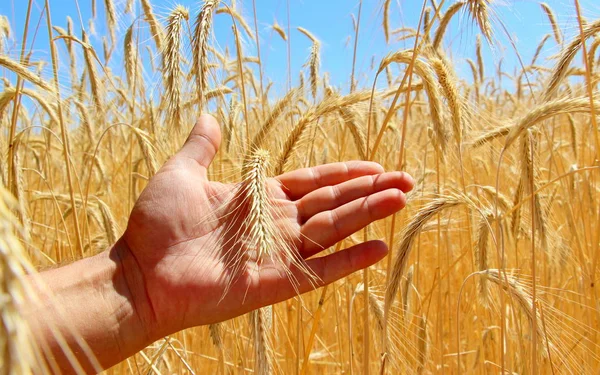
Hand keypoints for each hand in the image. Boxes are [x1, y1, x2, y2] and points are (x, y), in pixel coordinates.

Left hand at [121, 114, 413, 337]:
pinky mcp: (278, 280)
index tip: (375, 166)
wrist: (141, 273)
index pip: (313, 182)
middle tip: (407, 178)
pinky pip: (323, 269)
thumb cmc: (157, 225)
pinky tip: (379, 248)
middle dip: (370, 189)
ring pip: (335, 227)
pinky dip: (351, 259)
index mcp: (259, 198)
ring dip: (369, 213)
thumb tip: (210, 117)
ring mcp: (280, 252)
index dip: (344, 173)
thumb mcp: (181, 174)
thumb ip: (202, 148)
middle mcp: (276, 224)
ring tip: (402, 197)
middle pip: (333, 202)